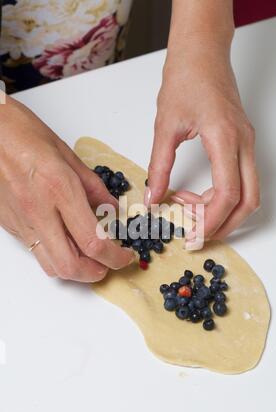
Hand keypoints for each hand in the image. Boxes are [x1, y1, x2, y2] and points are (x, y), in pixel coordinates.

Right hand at [0, 97, 133, 280]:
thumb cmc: (22, 133)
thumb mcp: (67, 155)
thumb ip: (93, 187)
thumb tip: (111, 209)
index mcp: (59, 189)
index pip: (93, 241)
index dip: (115, 257)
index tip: (124, 256)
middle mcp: (38, 211)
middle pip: (70, 265)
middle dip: (95, 273)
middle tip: (109, 264)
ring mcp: (21, 221)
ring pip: (50, 265)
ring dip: (75, 269)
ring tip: (89, 257)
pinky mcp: (10, 225)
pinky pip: (37, 251)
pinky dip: (56, 254)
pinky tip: (65, 241)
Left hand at [146, 43, 259, 248]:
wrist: (202, 52)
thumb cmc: (186, 78)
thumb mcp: (164, 126)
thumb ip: (158, 167)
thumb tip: (153, 198)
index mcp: (225, 139)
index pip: (228, 195)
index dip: (210, 221)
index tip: (192, 235)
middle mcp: (243, 144)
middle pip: (248, 202)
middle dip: (224, 225)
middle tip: (196, 235)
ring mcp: (247, 144)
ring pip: (248, 193)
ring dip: (223, 211)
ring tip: (188, 208)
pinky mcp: (243, 143)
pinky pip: (242, 180)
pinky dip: (222, 196)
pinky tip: (196, 193)